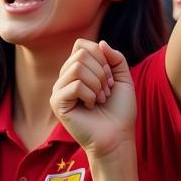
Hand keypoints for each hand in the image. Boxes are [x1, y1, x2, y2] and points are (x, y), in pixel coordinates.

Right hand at [50, 39, 135, 159]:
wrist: (117, 136)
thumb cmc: (120, 110)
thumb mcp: (123, 78)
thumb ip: (115, 58)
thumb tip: (100, 43)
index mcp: (78, 70)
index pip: (81, 45)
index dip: (100, 56)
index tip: (110, 76)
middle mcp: (66, 78)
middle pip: (80, 54)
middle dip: (101, 71)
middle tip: (106, 90)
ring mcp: (59, 90)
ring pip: (76, 68)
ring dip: (97, 83)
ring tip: (100, 99)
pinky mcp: (57, 103)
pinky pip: (74, 85)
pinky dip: (90, 95)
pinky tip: (91, 106)